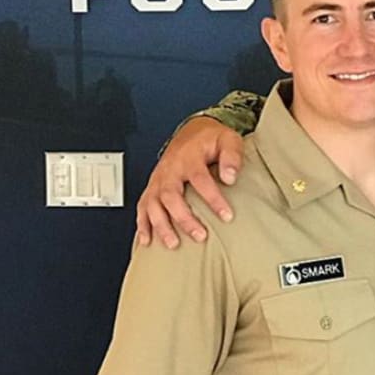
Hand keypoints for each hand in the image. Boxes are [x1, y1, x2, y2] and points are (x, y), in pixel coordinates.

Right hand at [136, 117, 243, 248]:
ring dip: (161, 225)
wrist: (193, 131)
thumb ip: (232, 156)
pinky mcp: (153, 187)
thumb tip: (231, 177)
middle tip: (200, 235)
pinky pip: (142, 206)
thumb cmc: (211, 139)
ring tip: (173, 244)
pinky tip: (146, 240)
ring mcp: (158, 179)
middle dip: (183, 218)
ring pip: (153, 204)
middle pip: (170, 195)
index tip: (226, 216)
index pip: (199, 179)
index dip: (212, 198)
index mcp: (189, 157)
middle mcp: (170, 169)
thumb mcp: (228, 140)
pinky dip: (142, 224)